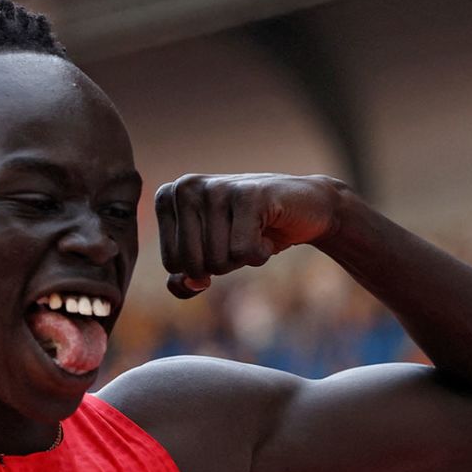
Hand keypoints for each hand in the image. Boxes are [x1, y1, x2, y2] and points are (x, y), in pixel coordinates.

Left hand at [154, 173, 351, 297]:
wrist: (305, 208)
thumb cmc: (249, 232)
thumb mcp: (210, 257)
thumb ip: (185, 278)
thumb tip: (190, 284)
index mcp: (167, 198)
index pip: (172, 264)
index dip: (202, 266)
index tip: (220, 240)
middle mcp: (185, 187)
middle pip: (192, 265)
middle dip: (222, 264)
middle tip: (239, 237)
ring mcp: (216, 187)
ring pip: (218, 261)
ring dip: (243, 257)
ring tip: (254, 230)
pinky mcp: (248, 194)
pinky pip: (243, 252)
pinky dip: (260, 253)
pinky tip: (267, 229)